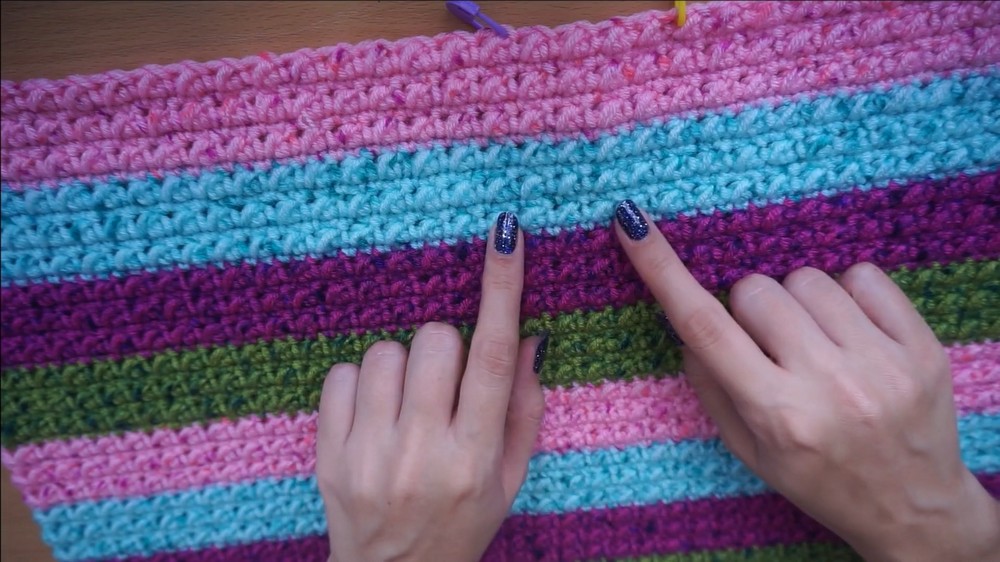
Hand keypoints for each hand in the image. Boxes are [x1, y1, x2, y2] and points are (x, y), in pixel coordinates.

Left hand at [316, 212, 545, 561]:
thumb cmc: (461, 525)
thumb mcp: (509, 479)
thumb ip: (523, 408)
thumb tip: (527, 337)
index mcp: (474, 457)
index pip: (492, 355)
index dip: (502, 287)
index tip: (506, 234)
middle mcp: (422, 452)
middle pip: (433, 340)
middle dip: (443, 349)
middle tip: (442, 388)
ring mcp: (369, 453)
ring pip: (384, 351)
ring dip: (401, 367)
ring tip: (405, 407)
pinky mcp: (329, 455)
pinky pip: (342, 375)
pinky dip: (361, 385)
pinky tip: (374, 417)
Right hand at [613, 200, 999, 561]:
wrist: (914, 509)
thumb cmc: (820, 482)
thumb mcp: (750, 454)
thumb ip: (711, 388)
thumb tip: (686, 326)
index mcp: (778, 415)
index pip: (704, 325)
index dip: (661, 269)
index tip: (632, 224)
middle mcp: (829, 385)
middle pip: (756, 290)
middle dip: (750, 310)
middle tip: (772, 347)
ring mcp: (881, 364)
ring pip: (807, 278)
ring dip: (799, 303)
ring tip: (818, 344)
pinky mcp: (921, 348)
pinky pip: (865, 276)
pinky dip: (848, 295)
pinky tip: (852, 333)